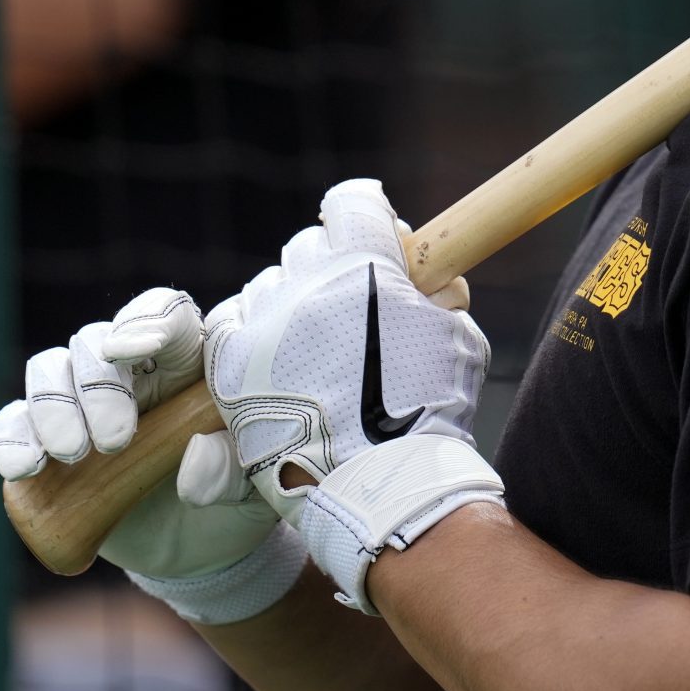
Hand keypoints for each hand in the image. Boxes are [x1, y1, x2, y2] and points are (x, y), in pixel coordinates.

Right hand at [0, 288, 298, 622]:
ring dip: (54, 407)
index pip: (167, 316)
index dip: (148, 320)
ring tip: (73, 454)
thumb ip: (233, 470)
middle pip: (96, 342)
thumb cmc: (234, 498)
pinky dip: (11, 438)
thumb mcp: (255, 486)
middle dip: (99, 387)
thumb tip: (191, 467)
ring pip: (49, 369)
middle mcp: (132, 373)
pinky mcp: (46, 446)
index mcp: (190, 364)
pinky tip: (26, 466)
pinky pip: (12, 422)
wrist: (198, 548)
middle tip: (116, 440)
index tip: (136, 350)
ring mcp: (82, 405)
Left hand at [206, 179, 503, 610]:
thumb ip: (438, 292)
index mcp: (367, 267)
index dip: (366, 215)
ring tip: (314, 344)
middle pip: (308, 244)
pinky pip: (230, 323)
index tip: (378, 237)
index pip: (351, 202)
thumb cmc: (431, 413)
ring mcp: (266, 326)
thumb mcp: (459, 336)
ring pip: (268, 284)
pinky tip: (275, 356)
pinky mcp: (232, 368)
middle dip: (330, 265)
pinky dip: (251, 332)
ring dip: (291, 302)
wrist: (382, 488)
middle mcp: (309, 285)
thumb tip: (423, 273)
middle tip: (351, 303)